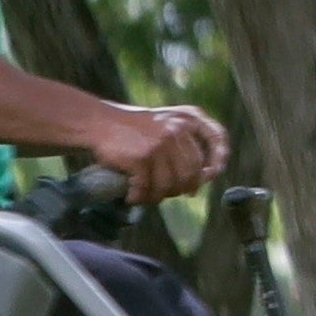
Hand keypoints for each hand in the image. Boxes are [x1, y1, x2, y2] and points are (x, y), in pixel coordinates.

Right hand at [88, 103, 225, 202]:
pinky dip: (139, 196)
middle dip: (181, 188)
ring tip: (147, 196)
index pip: (216, 137)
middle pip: (192, 172)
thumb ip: (186, 141)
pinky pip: (147, 187)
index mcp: (187, 118)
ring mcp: (160, 144)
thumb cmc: (133, 128)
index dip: (218, 159)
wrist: (98, 121)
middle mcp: (177, 129)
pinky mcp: (142, 157)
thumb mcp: (165, 121)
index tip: (211, 174)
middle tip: (169, 193)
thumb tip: (208, 176)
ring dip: (158, 196)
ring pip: (170, 184)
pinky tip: (132, 196)